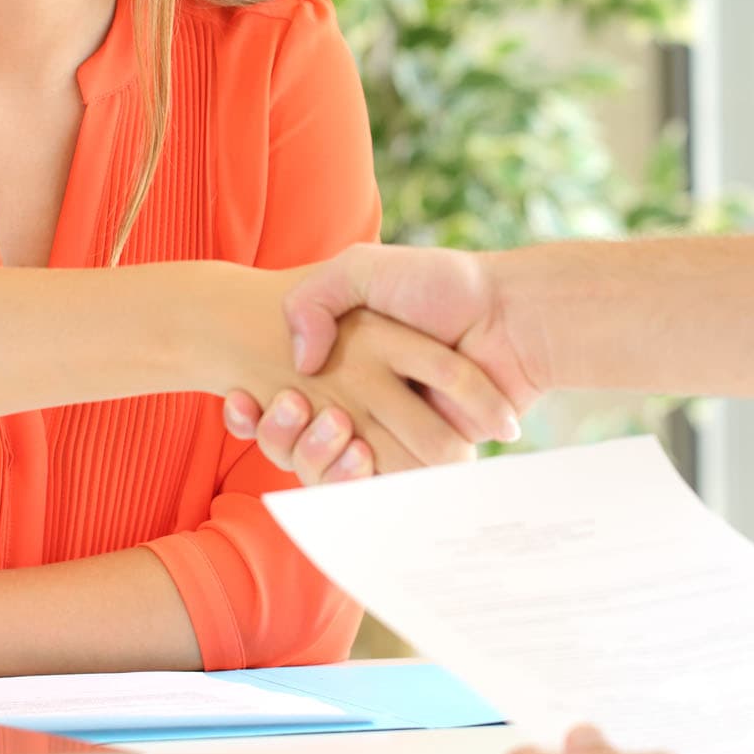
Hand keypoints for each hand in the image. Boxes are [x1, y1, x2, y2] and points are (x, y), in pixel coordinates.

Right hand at [222, 243, 545, 484]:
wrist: (513, 315)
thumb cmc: (441, 284)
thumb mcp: (363, 267)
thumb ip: (315, 298)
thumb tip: (299, 360)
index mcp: (344, 363)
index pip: (280, 403)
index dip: (252, 411)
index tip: (240, 398)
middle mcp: (362, 402)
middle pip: (297, 443)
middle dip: (282, 434)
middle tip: (290, 405)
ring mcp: (392, 432)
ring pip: (328, 470)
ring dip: (313, 456)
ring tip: (330, 422)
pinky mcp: (422, 460)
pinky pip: (376, 486)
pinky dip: (354, 478)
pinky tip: (353, 448)